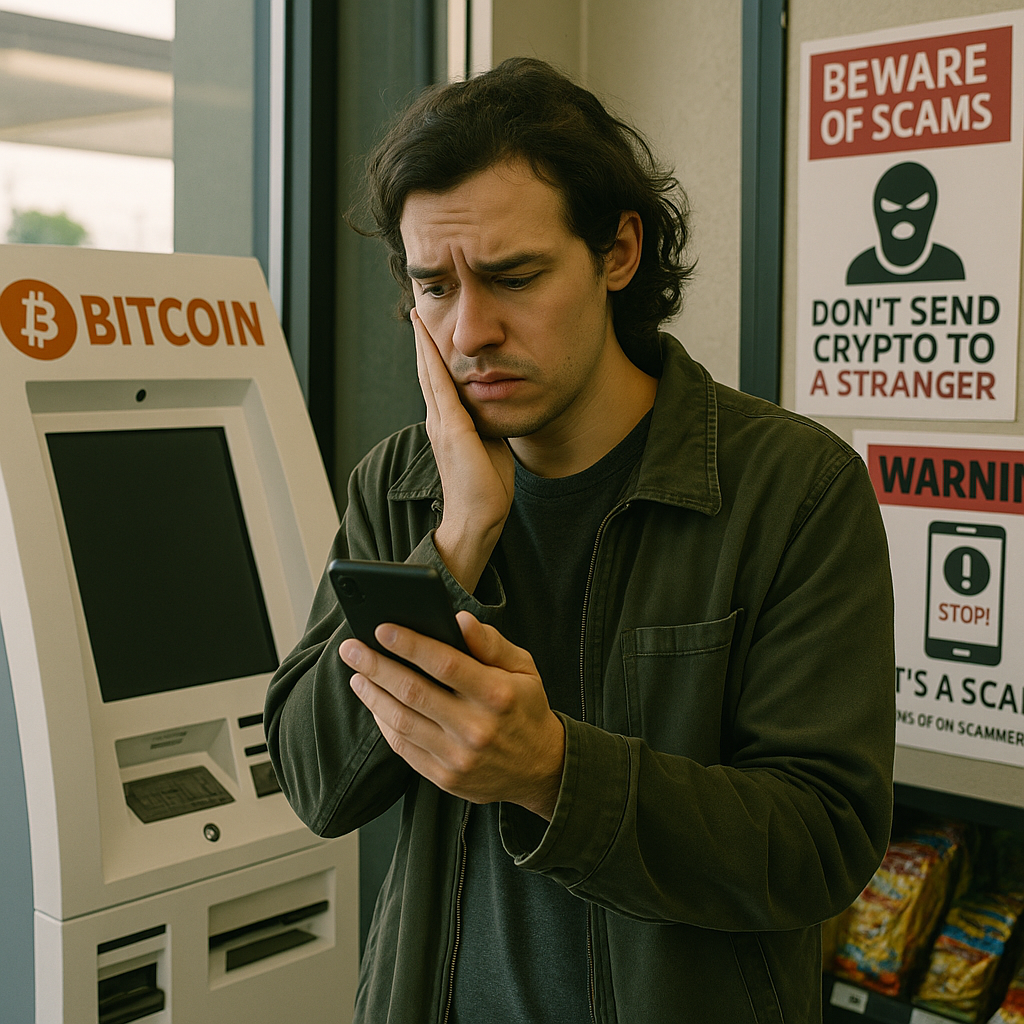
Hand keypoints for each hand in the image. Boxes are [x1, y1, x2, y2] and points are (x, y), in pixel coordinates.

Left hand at [340, 611, 564, 820]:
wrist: (540, 768)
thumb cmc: (525, 707)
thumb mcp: (523, 668)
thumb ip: (491, 643)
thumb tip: (459, 620)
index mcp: (498, 694)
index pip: (446, 663)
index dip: (410, 645)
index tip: (382, 629)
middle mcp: (476, 728)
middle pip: (414, 692)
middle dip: (376, 666)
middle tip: (351, 648)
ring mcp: (458, 757)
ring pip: (401, 721)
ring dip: (372, 694)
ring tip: (357, 673)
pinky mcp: (445, 778)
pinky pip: (403, 748)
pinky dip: (383, 722)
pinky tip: (374, 702)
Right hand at [413, 309, 514, 592]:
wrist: (477, 518)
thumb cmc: (485, 489)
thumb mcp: (489, 447)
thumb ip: (487, 426)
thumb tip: (495, 409)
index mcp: (448, 427)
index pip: (438, 385)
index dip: (433, 358)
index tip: (429, 334)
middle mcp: (439, 422)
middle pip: (427, 374)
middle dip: (422, 344)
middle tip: (416, 316)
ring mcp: (442, 425)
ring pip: (429, 376)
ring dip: (423, 346)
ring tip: (418, 321)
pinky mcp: (452, 430)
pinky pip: (440, 388)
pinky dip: (432, 363)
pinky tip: (428, 343)